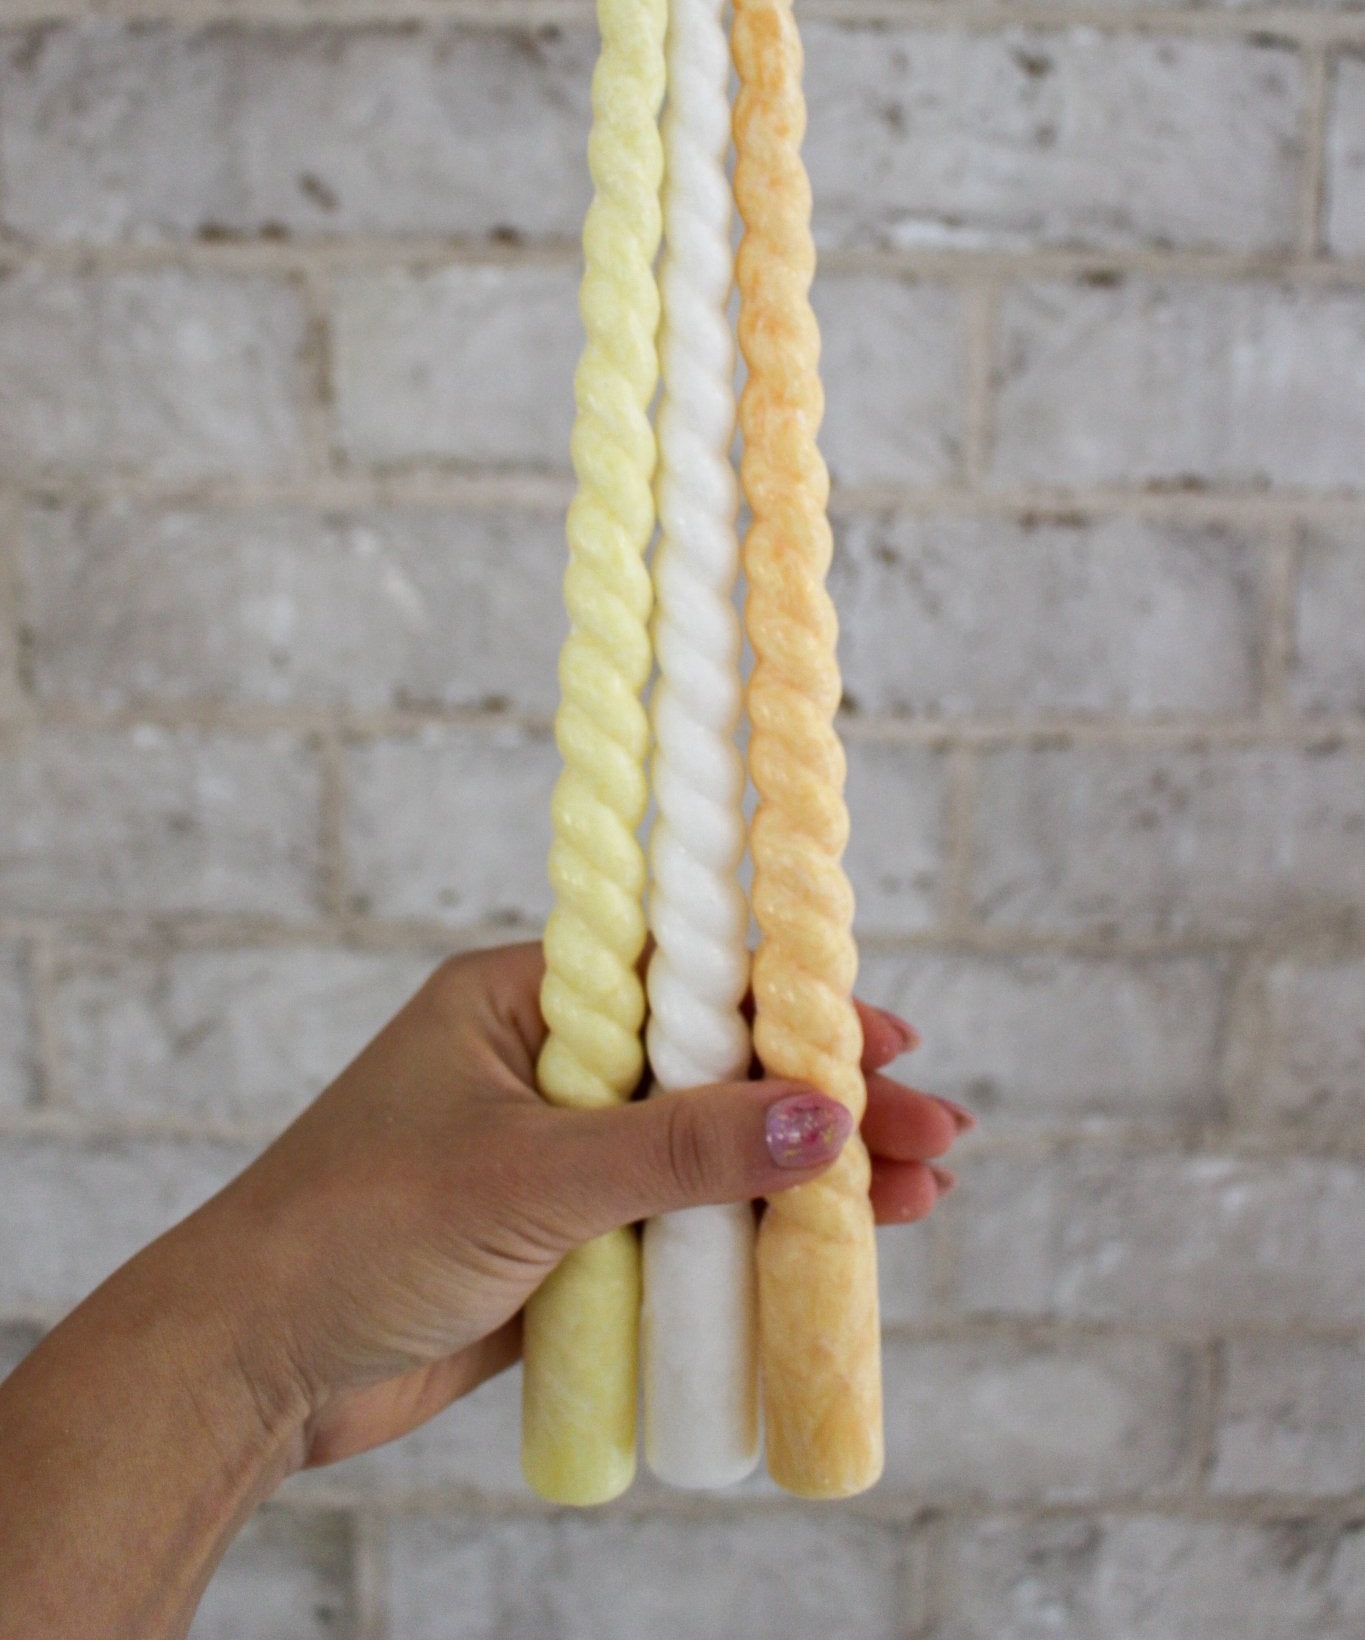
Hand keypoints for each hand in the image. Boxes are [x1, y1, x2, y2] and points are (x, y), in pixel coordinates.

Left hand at [212, 939, 971, 1474]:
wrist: (248, 1367)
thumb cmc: (356, 1230)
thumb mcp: (531, 1174)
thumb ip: (680, 1148)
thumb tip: (825, 1116)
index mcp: (523, 1001)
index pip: (685, 977)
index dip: (790, 1001)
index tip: (883, 1033)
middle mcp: (548, 1068)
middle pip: (715, 1069)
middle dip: (825, 1101)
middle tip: (936, 1136)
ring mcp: (557, 1161)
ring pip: (708, 1154)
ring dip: (806, 1174)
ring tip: (917, 1201)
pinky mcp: (563, 1246)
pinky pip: (677, 1229)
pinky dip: (752, 1239)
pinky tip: (832, 1252)